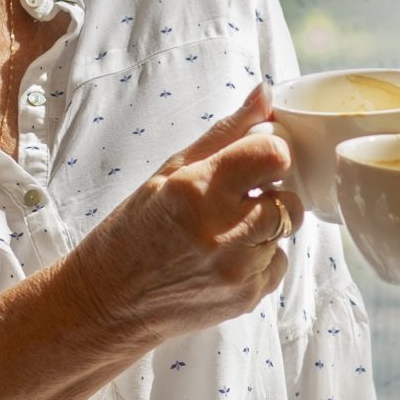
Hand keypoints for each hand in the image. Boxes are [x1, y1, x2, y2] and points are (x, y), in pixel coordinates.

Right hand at [62, 85, 302, 354]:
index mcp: (198, 190)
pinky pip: (278, 263)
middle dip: (268, 193)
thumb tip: (264, 95)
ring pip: (287, 231)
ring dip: (264, 226)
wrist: (108, 304)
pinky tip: (222, 259)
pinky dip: (259, 258)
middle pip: (290, 196)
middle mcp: (223, 232)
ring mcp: (238, 270)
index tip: (251, 161)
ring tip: (222, 232)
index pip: (275, 154)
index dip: (267, 153)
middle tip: (233, 200)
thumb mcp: (169, 171)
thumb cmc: (132, 232)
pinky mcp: (248, 298)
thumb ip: (225, 133)